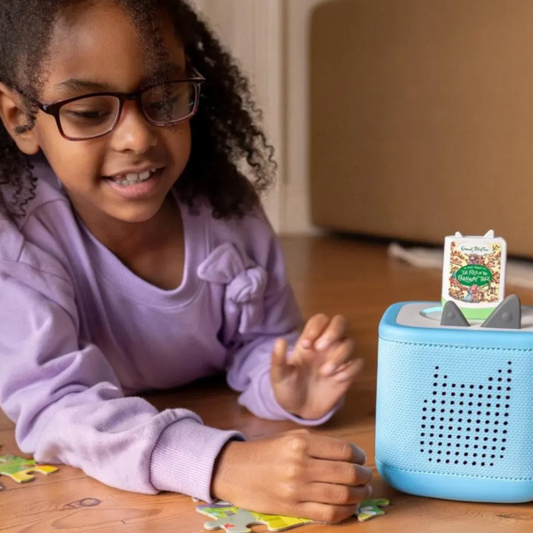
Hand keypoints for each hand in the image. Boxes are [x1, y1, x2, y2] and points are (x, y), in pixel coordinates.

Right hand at [211, 431, 372, 522]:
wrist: (235, 470)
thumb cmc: (266, 451)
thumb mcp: (291, 437)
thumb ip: (319, 444)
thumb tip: (350, 454)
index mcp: (302, 443)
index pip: (344, 450)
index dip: (359, 456)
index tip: (361, 458)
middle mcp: (301, 465)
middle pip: (347, 473)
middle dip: (363, 476)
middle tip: (366, 476)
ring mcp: (297, 489)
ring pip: (342, 495)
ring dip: (359, 494)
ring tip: (362, 491)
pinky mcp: (293, 508)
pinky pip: (328, 514)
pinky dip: (345, 512)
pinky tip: (349, 507)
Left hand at [271, 314, 362, 419]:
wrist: (299, 410)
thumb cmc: (288, 388)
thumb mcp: (278, 375)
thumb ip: (278, 359)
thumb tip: (279, 340)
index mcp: (309, 341)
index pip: (319, 320)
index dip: (315, 328)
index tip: (306, 346)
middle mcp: (326, 346)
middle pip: (339, 322)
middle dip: (333, 331)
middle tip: (320, 348)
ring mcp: (338, 358)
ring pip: (349, 343)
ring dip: (339, 355)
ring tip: (325, 372)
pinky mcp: (348, 373)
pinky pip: (358, 363)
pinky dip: (350, 369)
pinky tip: (337, 380)